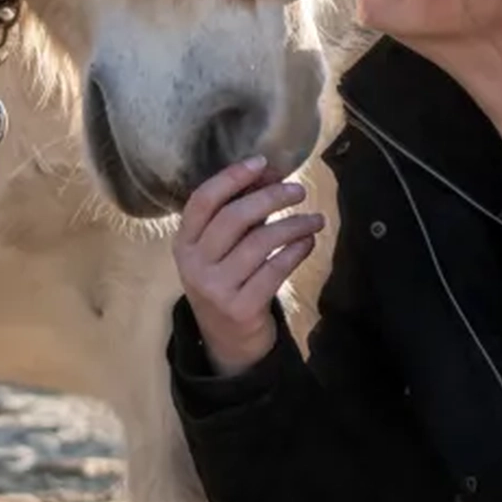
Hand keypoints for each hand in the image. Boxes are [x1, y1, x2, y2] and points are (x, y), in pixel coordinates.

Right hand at [173, 155, 324, 375]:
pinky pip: (274, 270)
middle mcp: (194, 264)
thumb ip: (242, 208)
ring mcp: (216, 288)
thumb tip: (271, 171)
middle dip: (270, 198)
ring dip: (293, 225)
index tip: (261, 162)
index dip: (231, 177)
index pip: (203, 200)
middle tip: (299, 190)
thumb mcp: (224, 246)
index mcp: (185, 241)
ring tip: (315, 220)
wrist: (228, 340)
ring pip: (259, 243)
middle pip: (234, 218)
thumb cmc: (228, 278)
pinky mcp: (241, 308)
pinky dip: (295, 252)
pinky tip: (308, 242)